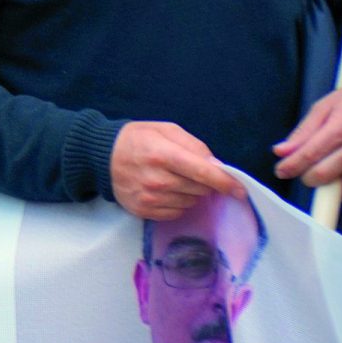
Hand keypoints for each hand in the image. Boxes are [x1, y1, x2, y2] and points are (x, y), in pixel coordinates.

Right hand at [109, 121, 239, 219]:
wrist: (100, 156)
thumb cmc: (137, 139)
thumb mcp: (165, 130)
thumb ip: (194, 145)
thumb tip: (216, 165)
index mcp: (163, 155)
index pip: (203, 172)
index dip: (226, 182)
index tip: (241, 191)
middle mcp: (157, 180)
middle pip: (200, 189)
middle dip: (203, 182)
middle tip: (189, 171)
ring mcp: (149, 198)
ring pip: (190, 202)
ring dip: (190, 193)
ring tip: (173, 179)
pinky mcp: (143, 211)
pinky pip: (176, 213)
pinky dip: (177, 203)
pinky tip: (165, 191)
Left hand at [274, 88, 341, 185]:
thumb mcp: (326, 107)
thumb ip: (304, 131)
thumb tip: (280, 152)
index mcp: (341, 129)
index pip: (310, 154)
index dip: (291, 166)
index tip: (281, 171)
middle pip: (324, 173)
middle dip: (309, 177)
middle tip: (306, 173)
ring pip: (341, 186)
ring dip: (330, 183)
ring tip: (328, 167)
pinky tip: (340, 170)